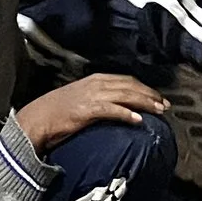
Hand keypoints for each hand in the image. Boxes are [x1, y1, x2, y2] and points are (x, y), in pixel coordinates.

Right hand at [18, 73, 168, 151]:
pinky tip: (138, 121)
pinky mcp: (87, 109)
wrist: (36, 119)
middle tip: (165, 105)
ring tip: (159, 111)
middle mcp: (96, 83)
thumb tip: (116, 107)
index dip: (145, 88)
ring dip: (145, 103)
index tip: (158, 97)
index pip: (127, 80)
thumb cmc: (56, 113)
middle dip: (150, 95)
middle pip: (131, 86)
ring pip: (126, 96)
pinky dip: (127, 114)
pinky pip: (112, 110)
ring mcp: (92, 95)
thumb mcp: (81, 99)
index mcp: (95, 79)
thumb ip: (98, 99)